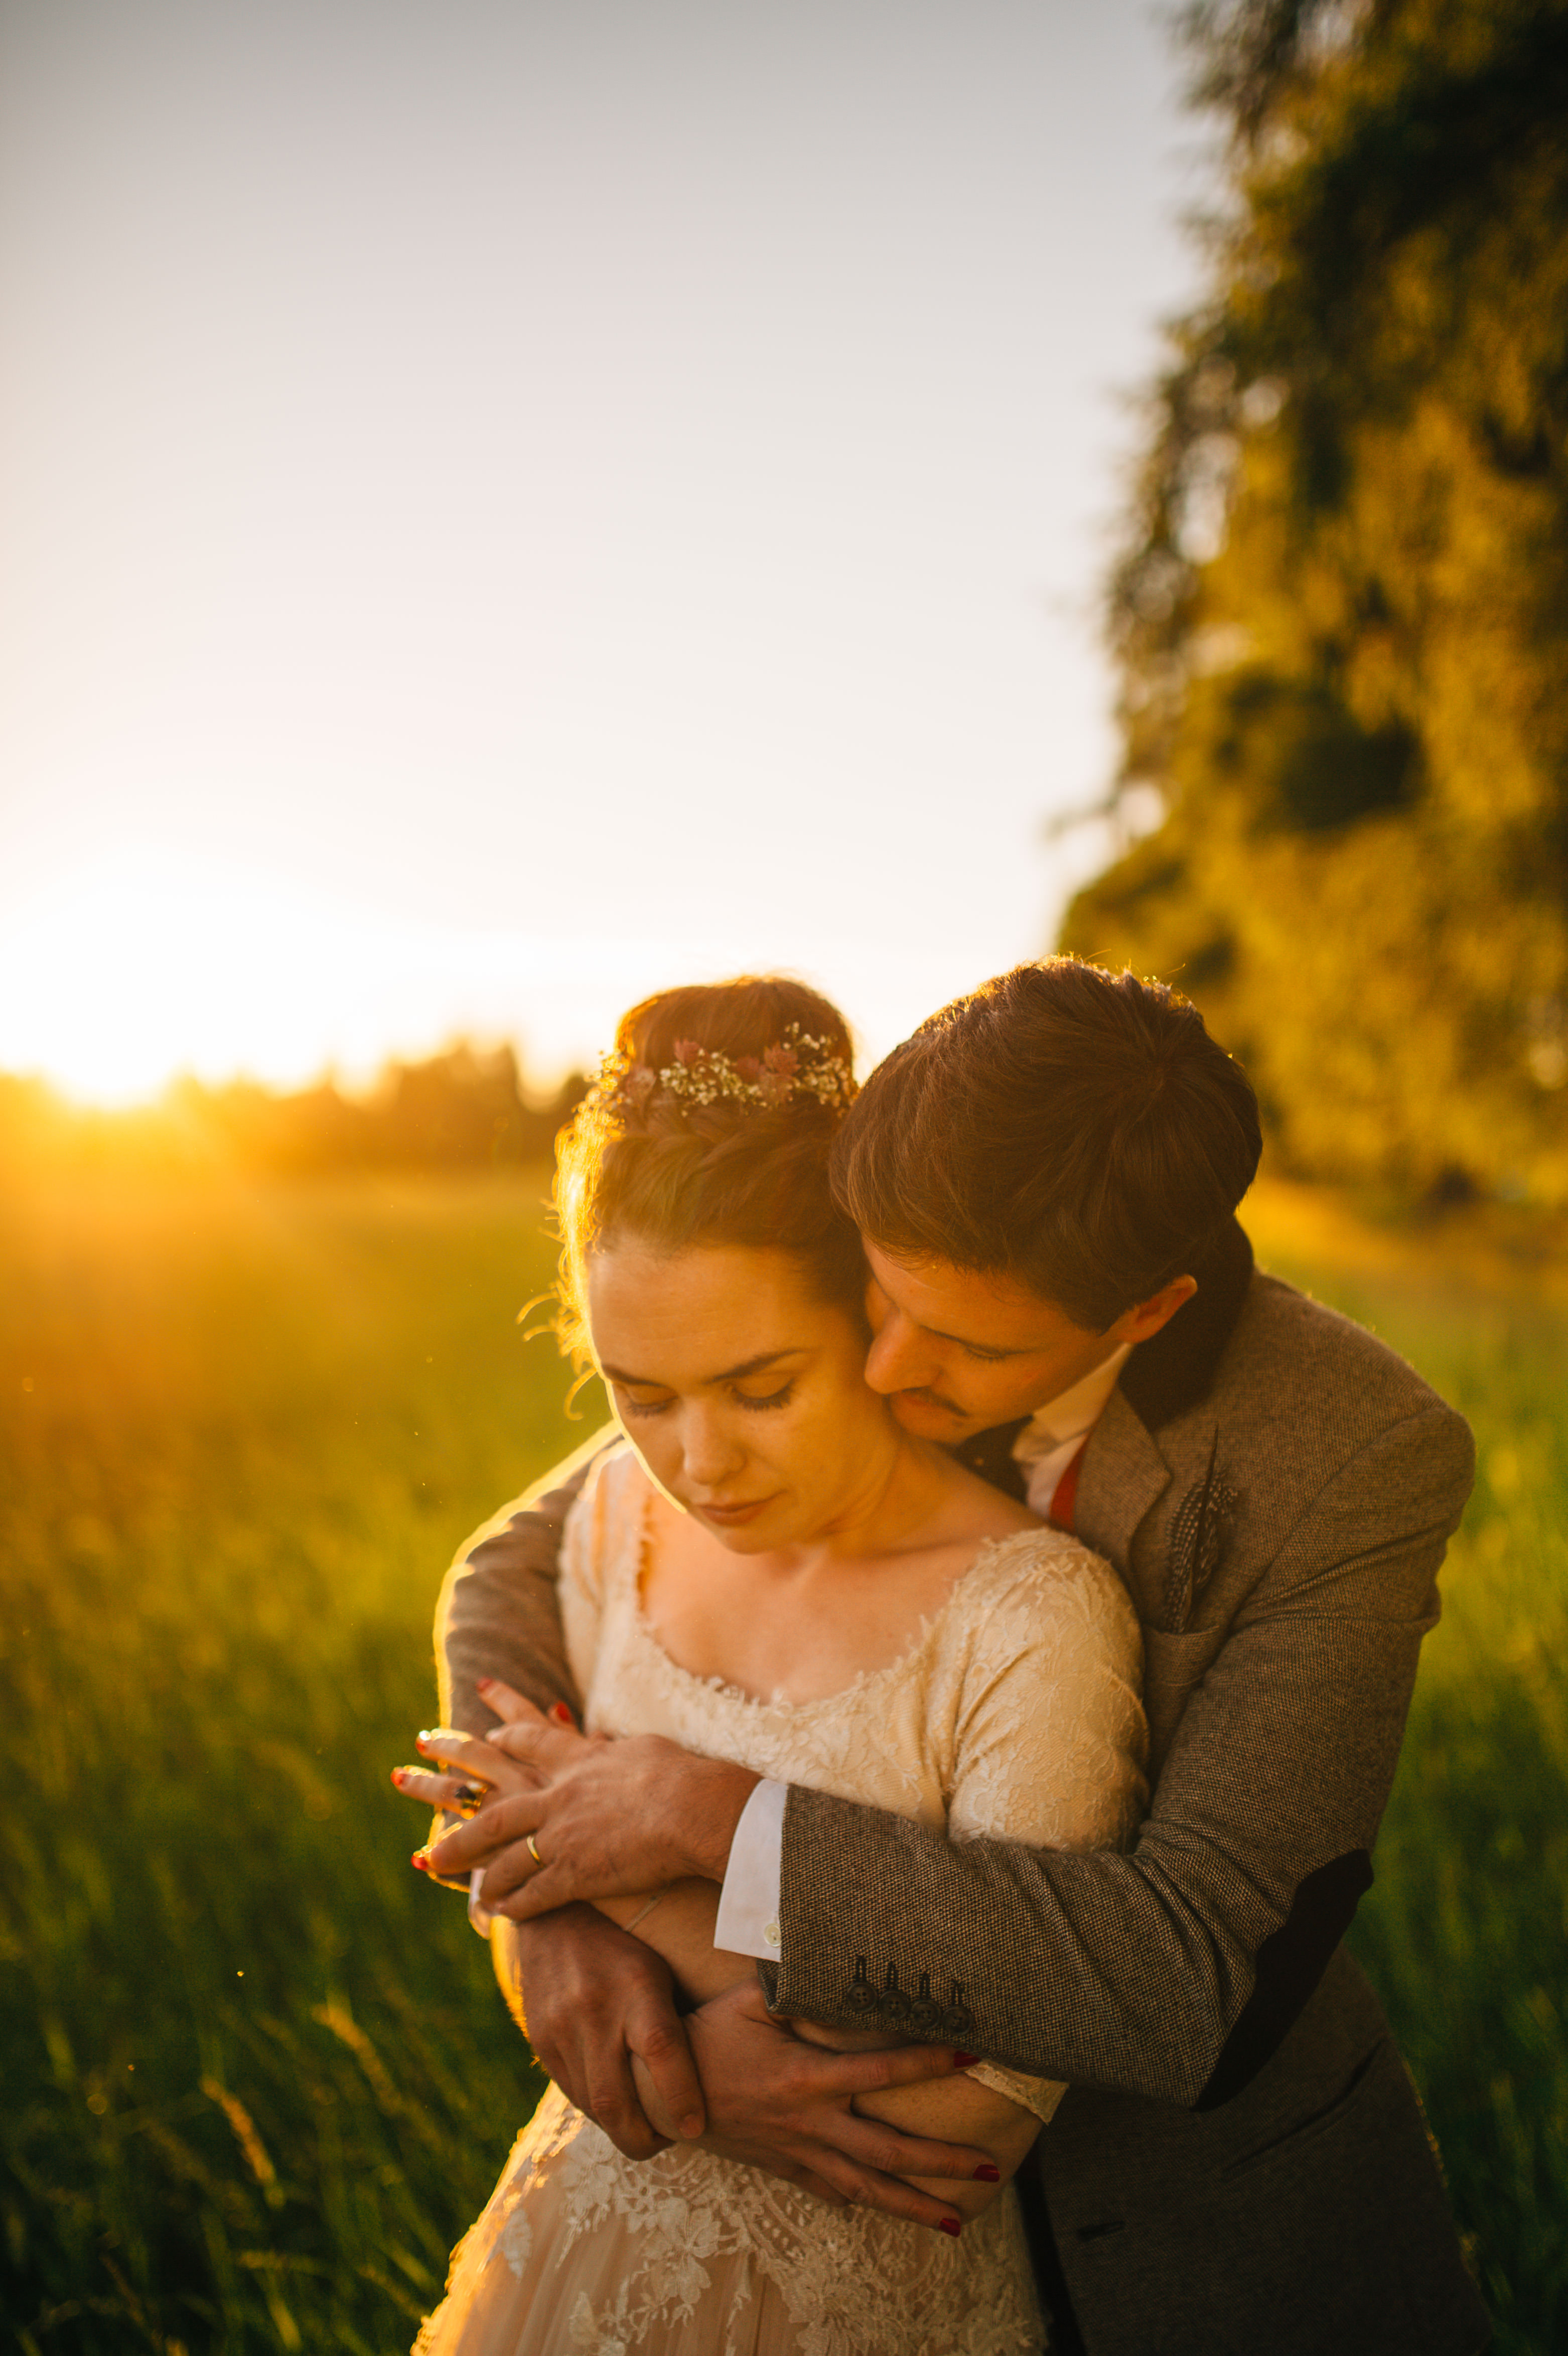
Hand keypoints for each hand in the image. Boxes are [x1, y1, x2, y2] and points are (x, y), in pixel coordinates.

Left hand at [417, 1681, 759, 1920]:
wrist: (696, 1812)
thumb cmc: (686, 1779)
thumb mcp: (647, 1751)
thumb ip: (619, 1749)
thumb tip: (608, 1740)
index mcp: (581, 1759)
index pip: (533, 1740)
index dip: (506, 1730)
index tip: (485, 1725)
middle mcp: (559, 1794)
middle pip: (488, 1789)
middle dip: (443, 1785)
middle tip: (406, 1776)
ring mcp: (561, 1835)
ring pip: (498, 1852)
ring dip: (465, 1861)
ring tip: (435, 1862)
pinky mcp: (573, 1875)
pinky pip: (530, 1894)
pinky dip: (509, 1903)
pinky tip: (492, 1913)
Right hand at [494, 1905, 706, 2159]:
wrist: (554, 1918)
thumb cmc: (626, 1947)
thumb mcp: (660, 1967)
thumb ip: (680, 2016)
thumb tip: (729, 2063)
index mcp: (635, 1985)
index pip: (660, 2048)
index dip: (680, 2095)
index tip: (697, 2127)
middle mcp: (594, 2009)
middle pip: (616, 2097)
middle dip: (645, 2138)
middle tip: (671, 2141)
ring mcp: (560, 2028)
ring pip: (592, 2105)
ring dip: (622, 2127)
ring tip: (649, 2129)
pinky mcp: (540, 2041)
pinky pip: (572, 2092)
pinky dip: (598, 2109)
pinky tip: (618, 2105)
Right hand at [685, 1980, 991, 2233]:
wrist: (663, 2091)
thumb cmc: (709, 2034)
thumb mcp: (752, 1999)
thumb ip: (798, 1983)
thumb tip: (840, 1957)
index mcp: (808, 2076)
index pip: (882, 2070)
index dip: (929, 2062)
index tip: (974, 2054)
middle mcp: (811, 2122)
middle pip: (890, 2149)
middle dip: (944, 2161)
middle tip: (993, 2167)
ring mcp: (799, 2151)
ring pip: (868, 2186)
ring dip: (915, 2205)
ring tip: (957, 2221)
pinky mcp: (784, 2167)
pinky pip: (831, 2191)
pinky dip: (863, 2202)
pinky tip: (890, 2211)